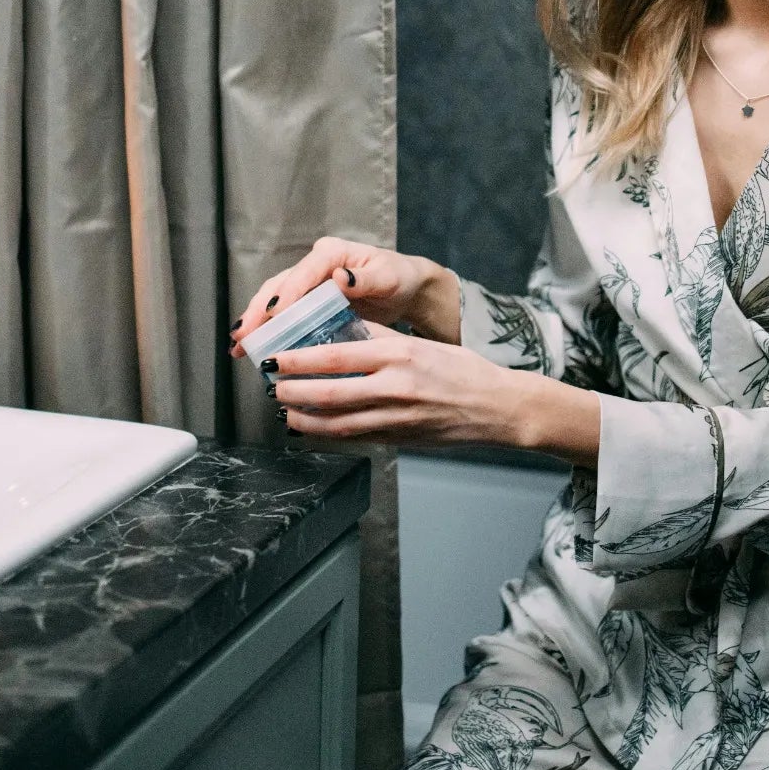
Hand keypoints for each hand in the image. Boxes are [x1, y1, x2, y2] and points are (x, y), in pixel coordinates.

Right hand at [228, 236, 459, 357]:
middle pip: (280, 286)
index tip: (273, 315)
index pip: (304, 273)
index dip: (287, 294)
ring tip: (238, 346)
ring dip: (255, 322)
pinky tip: (251, 347)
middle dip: (258, 311)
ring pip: (274, 299)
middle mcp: (315, 264)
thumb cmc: (399, 278)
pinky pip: (282, 313)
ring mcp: (308, 282)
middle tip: (242, 336)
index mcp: (332, 254)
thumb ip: (367, 278)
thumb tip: (340, 277)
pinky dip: (266, 329)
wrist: (405, 288)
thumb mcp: (389, 278)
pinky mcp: (307, 300)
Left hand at [266, 323, 570, 450]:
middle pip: (330, 393)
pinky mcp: (400, 438)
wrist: (496, 407)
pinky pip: (355, 436)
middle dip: (293, 391)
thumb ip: (379, 338)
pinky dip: (328, 433)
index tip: (276, 357)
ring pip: (338, 422)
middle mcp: (395, 387)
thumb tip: (338, 331)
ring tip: (284, 410)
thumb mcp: (419, 342)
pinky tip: (312, 428)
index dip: (299, 360)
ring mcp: (397, 417)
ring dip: (305, 417)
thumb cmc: (461, 370)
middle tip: (272, 386)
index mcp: (398, 354)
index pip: (337, 356)